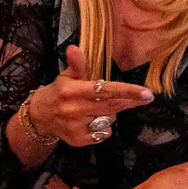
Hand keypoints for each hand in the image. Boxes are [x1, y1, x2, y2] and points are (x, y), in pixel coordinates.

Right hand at [29, 45, 153, 147]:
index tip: (148, 93)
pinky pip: (103, 134)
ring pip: (109, 120)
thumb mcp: (67, 76)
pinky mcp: (78, 140)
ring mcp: (76, 127)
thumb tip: (74, 48)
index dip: (128, 91)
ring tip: (97, 107)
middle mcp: (73, 109)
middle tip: (144, 96)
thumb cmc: (60, 92)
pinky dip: (103, 128)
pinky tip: (92, 120)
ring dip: (110, 113)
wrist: (39, 117)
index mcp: (72, 91)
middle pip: (113, 106)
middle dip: (131, 101)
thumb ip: (77, 64)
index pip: (105, 90)